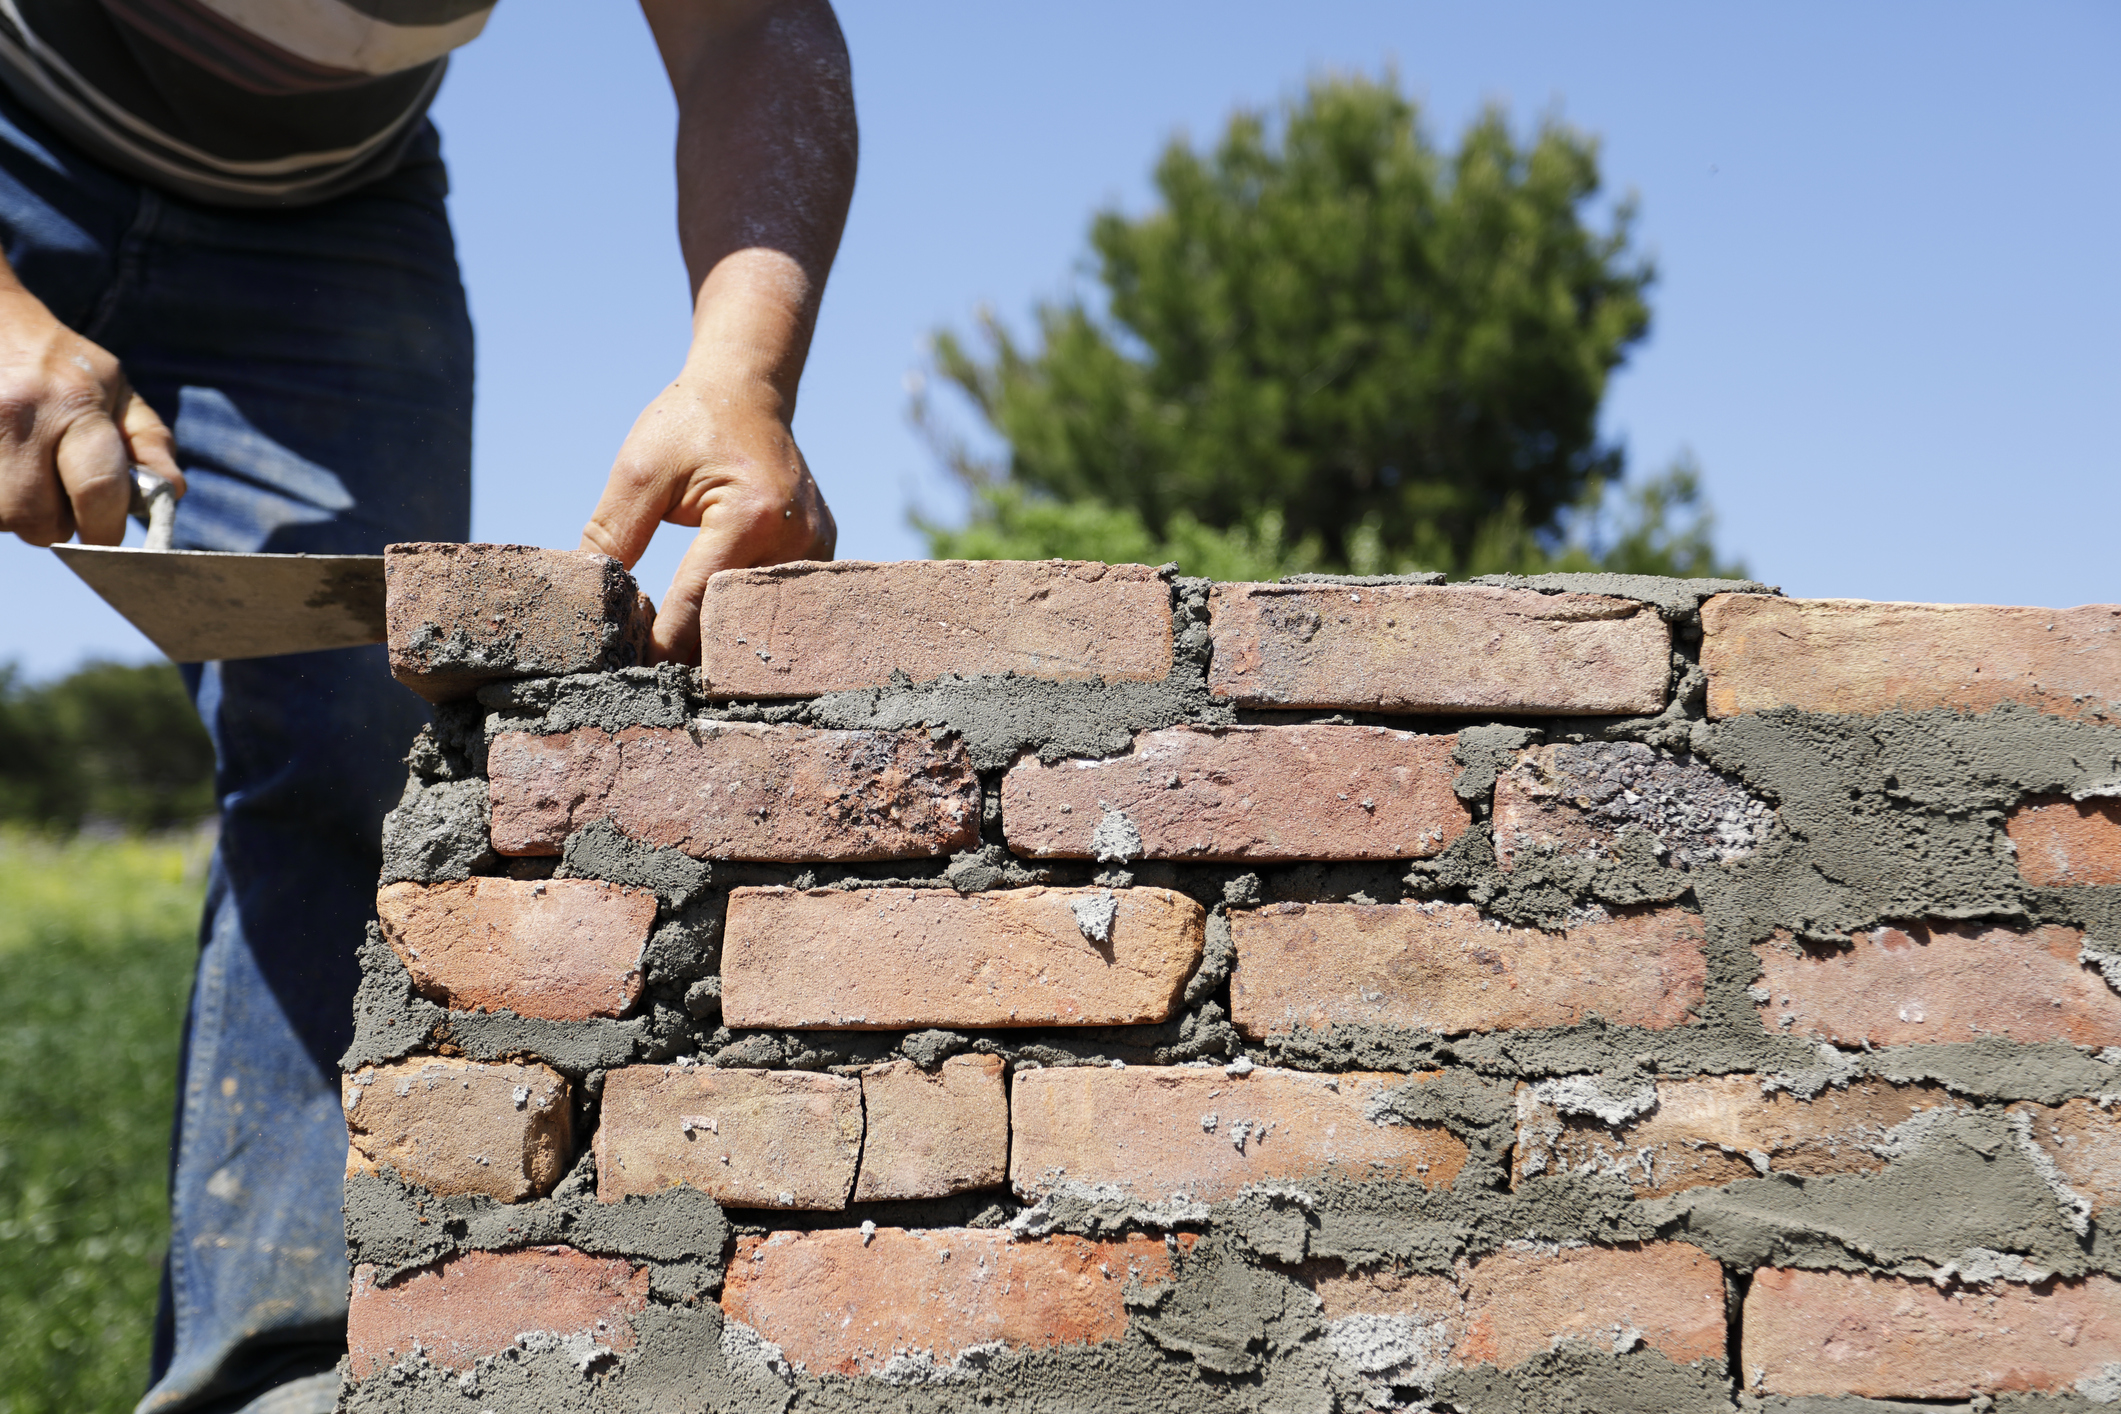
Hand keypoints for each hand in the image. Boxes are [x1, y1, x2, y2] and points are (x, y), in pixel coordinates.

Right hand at [0, 285, 182, 546]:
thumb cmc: (64, 364)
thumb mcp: (117, 390)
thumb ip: (148, 441)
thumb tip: (171, 490)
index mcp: (74, 403)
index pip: (97, 489)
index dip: (105, 529)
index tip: (106, 537)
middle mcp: (19, 417)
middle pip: (38, 519)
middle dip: (56, 524)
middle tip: (60, 500)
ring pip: (4, 519)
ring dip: (20, 516)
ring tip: (29, 479)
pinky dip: (0, 502)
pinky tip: (9, 474)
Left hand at [579, 366, 834, 663]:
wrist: (746, 389)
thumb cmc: (689, 424)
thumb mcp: (639, 471)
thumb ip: (612, 534)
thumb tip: (589, 596)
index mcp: (750, 516)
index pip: (698, 600)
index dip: (664, 642)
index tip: (636, 675)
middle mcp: (795, 537)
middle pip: (735, 618)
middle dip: (694, 650)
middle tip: (656, 680)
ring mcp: (816, 546)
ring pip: (761, 614)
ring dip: (722, 635)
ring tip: (683, 662)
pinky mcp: (822, 550)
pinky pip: (780, 597)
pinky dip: (745, 612)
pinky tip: (717, 626)